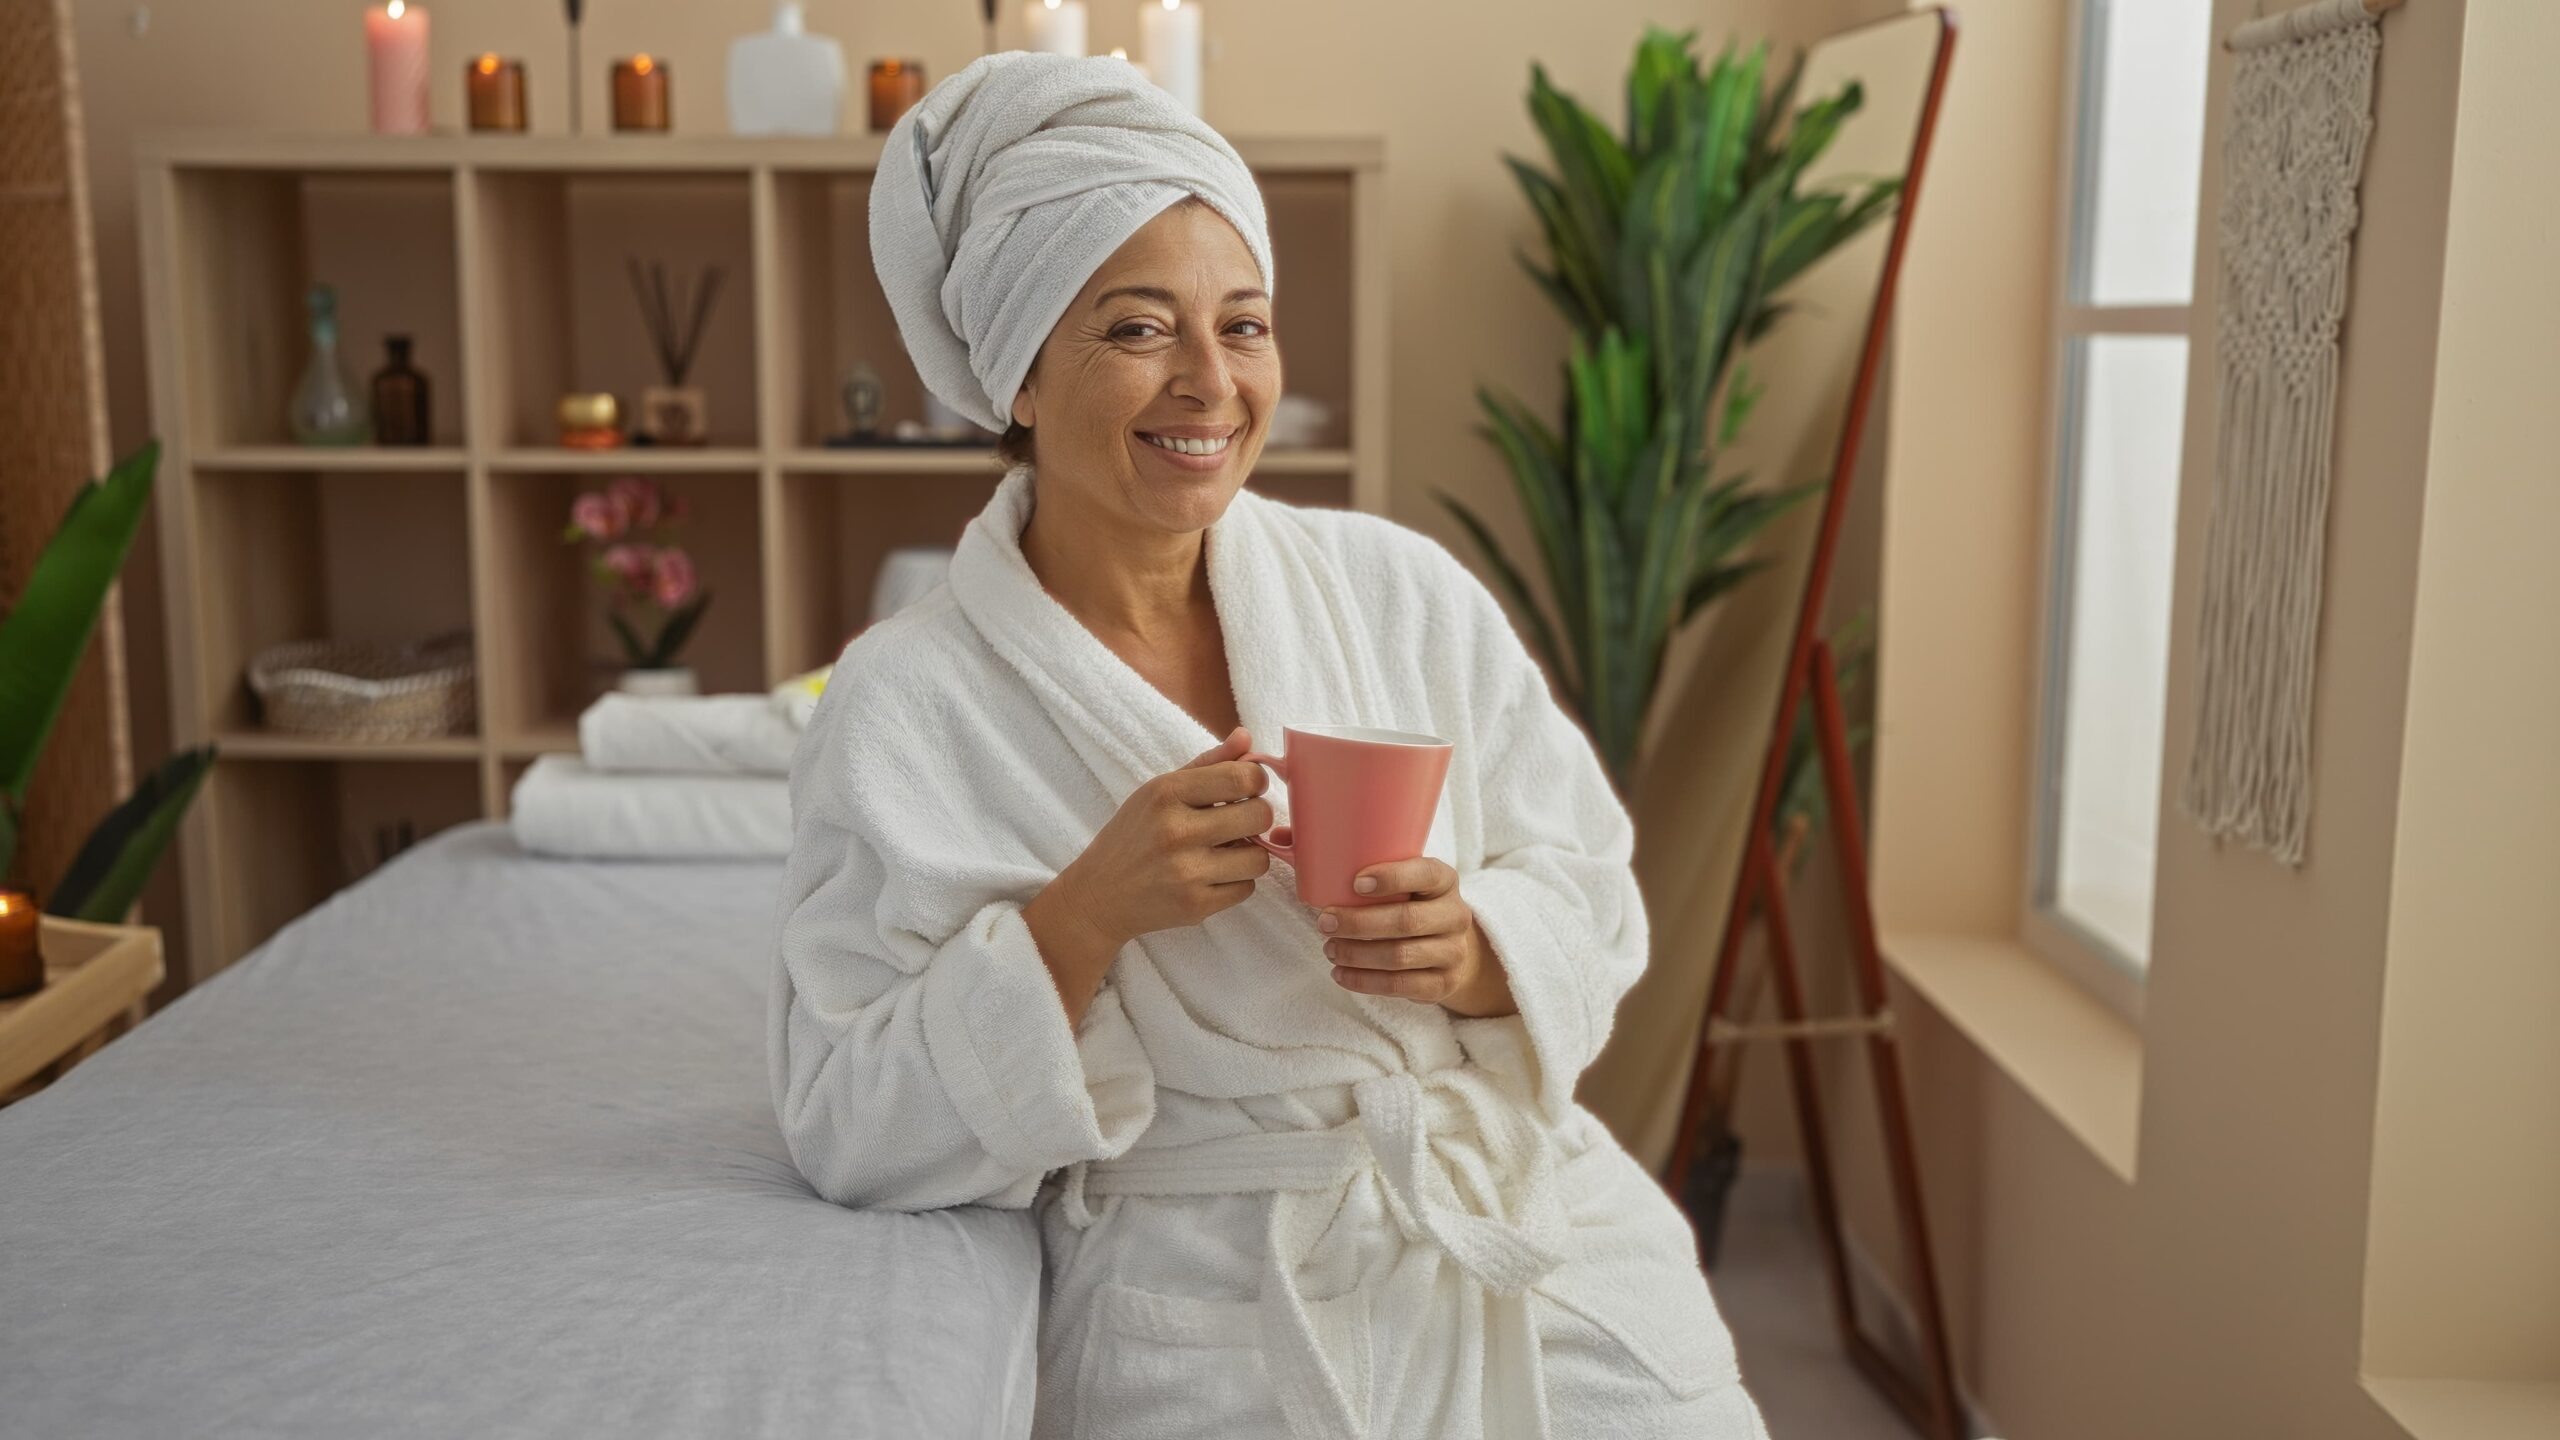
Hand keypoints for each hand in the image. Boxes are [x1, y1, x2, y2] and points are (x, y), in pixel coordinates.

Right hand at [1023, 727, 1274, 1025]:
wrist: (1099, 896)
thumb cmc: (1134, 836)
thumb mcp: (1158, 790)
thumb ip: (1208, 763)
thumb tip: (1246, 737)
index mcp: (1166, 793)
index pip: (1242, 777)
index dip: (1256, 781)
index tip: (1246, 789)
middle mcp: (1176, 831)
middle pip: (1259, 816)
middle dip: (1256, 817)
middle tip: (1239, 822)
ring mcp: (1186, 872)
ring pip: (1259, 857)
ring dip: (1249, 854)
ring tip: (1225, 851)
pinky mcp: (1195, 906)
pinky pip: (1247, 888)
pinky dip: (1236, 882)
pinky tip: (1212, 875)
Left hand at [1317, 857, 1516, 1017]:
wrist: (1451, 946)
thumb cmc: (1408, 901)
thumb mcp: (1394, 876)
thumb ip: (1346, 856)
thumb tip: (1281, 836)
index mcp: (1443, 879)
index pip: (1425, 873)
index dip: (1392, 877)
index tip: (1355, 883)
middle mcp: (1454, 914)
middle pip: (1406, 920)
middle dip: (1359, 923)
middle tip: (1324, 922)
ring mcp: (1452, 951)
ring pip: (1401, 957)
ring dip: (1357, 954)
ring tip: (1329, 948)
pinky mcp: (1443, 983)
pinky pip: (1402, 986)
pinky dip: (1365, 982)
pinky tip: (1341, 973)